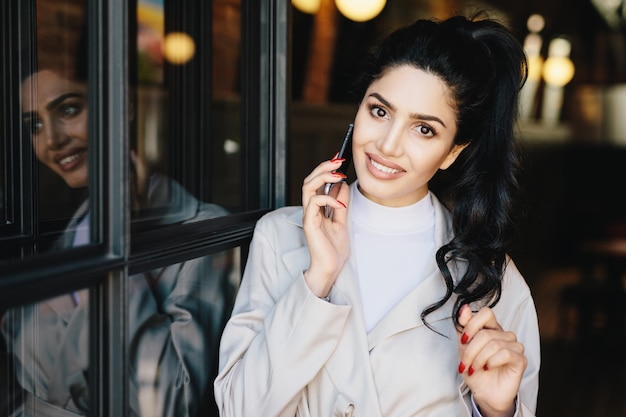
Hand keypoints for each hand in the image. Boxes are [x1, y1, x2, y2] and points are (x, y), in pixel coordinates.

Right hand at [301, 158, 349, 297]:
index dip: (326, 169)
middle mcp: (310, 209)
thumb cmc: (333, 249)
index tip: (339, 160)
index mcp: (317, 208)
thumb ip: (340, 203)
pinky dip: (328, 199)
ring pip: (308, 187)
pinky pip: (314, 203)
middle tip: (338, 161)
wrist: (330, 267)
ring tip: (338, 175)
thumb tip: (342, 186)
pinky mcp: (310, 223)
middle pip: (310, 180)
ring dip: (323, 177)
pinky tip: (339, 203)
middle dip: (323, 167)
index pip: (317, 182)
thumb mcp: (342, 221)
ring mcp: (309, 215)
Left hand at [457, 305, 526, 416]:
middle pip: (486, 333)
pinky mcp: (520, 359)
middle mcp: (504, 335)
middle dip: (471, 351)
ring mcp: (514, 346)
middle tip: (465, 364)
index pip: (486, 313)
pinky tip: (488, 368)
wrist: (483, 392)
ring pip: (494, 344)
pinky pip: (506, 353)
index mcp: (491, 328)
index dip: (472, 324)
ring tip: (474, 369)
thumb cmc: (475, 370)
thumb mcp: (463, 347)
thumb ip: (463, 327)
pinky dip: (492, 362)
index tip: (463, 340)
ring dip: (479, 359)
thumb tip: (463, 308)